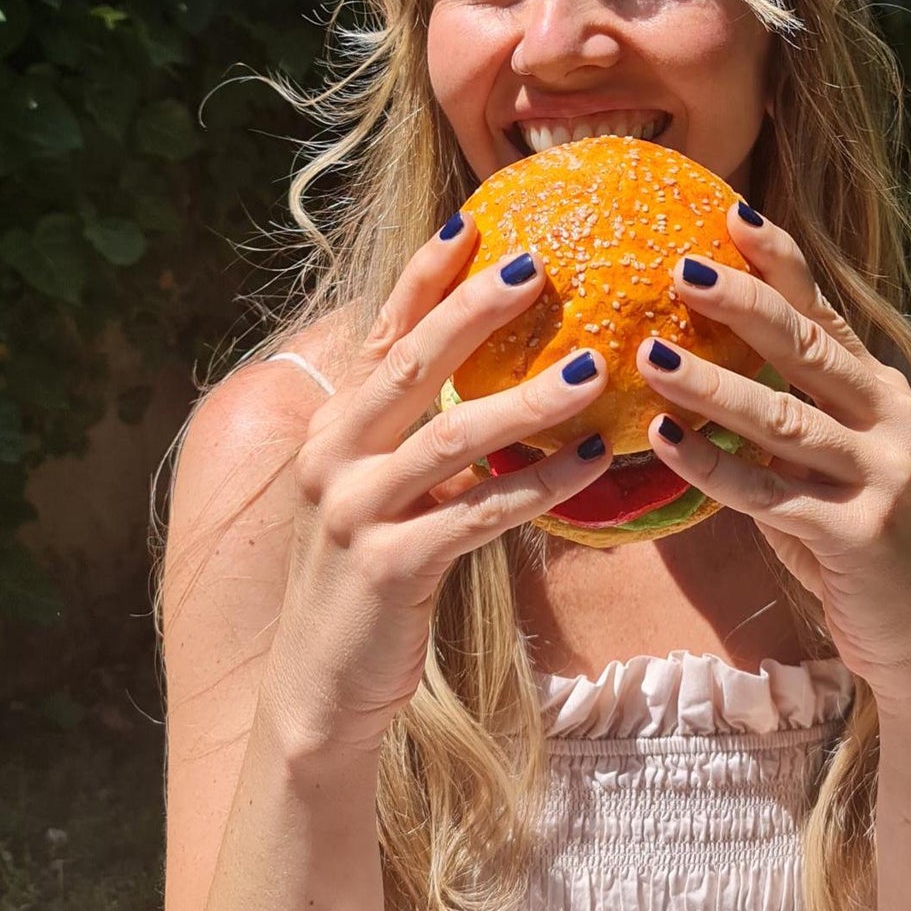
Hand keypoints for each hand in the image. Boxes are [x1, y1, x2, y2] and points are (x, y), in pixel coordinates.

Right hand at [260, 216, 611, 760]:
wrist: (319, 687)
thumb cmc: (369, 577)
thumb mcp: (382, 492)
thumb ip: (423, 436)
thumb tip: (501, 378)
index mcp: (335, 427)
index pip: (383, 335)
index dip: (425, 277)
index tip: (473, 222)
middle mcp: (333, 456)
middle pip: (411, 367)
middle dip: (473, 310)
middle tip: (535, 264)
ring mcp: (355, 512)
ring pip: (452, 439)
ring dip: (526, 401)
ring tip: (591, 369)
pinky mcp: (389, 568)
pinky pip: (479, 516)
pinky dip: (539, 486)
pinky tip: (592, 464)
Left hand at [635, 204, 910, 707]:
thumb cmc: (854, 539)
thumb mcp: (829, 463)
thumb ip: (787, 413)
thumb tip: (696, 361)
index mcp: (885, 391)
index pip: (826, 312)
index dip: (781, 262)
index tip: (732, 214)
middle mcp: (895, 420)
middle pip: (806, 348)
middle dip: (740, 303)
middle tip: (678, 269)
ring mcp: (885, 476)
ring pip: (782, 418)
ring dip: (710, 385)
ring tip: (649, 355)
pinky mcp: (862, 534)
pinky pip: (768, 494)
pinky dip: (711, 467)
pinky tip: (662, 441)